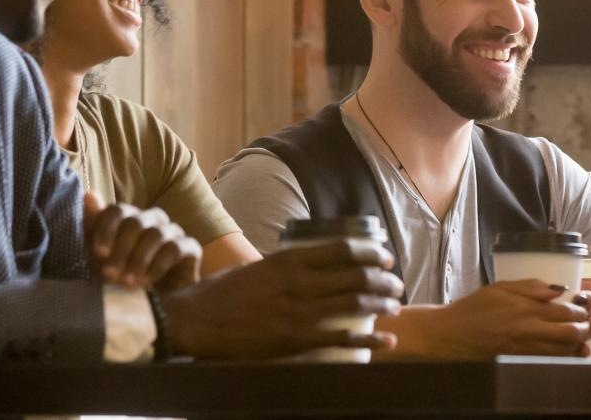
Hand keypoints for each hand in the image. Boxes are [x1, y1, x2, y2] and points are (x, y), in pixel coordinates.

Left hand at [84, 189, 200, 289]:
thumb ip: (94, 226)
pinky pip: (174, 249)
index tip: (98, 253)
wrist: (153, 305)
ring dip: (138, 260)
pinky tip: (146, 282)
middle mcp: (153, 219)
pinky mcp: (190, 247)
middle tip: (109, 275)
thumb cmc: (123, 275)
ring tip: (127, 283)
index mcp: (130, 217)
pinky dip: (157, 267)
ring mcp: (173, 231)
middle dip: (120, 250)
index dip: (106, 229)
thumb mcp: (101, 255)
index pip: (117, 211)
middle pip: (136, 223)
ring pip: (155, 234)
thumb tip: (89, 195)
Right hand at [159, 238, 403, 359]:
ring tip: (395, 305)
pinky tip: (387, 340)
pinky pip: (342, 339)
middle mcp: (299, 283)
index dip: (370, 253)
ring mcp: (299, 313)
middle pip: (356, 277)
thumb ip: (285, 267)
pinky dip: (370, 339)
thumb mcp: (257, 268)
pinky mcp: (296, 340)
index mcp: (288, 260)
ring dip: (382, 304)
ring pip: (355, 305)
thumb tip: (309, 266)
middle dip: (383, 280)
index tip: (384, 258)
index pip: (343, 249)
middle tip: (395, 284)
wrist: (194, 322)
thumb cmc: (221, 294)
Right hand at [385, 280, 590, 358]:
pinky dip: (564, 357)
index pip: (565, 310)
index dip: (583, 308)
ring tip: (585, 336)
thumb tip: (558, 289)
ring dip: (580, 344)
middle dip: (587, 328)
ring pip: (564, 351)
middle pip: (571, 333)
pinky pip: (550, 361)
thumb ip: (530, 287)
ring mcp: (525, 349)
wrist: (449, 335)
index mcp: (524, 309)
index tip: (589, 303)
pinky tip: (568, 351)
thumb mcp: (500, 288)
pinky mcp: (520, 361)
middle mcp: (528, 330)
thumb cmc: (473, 308)